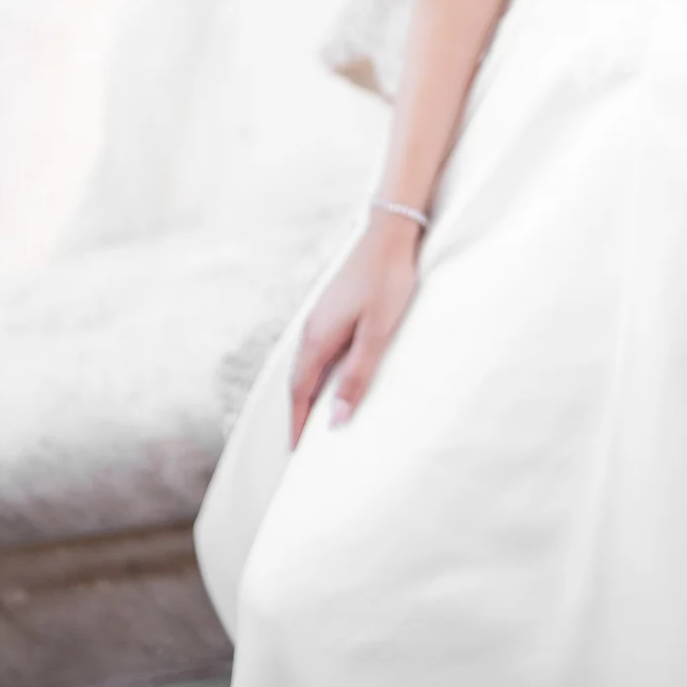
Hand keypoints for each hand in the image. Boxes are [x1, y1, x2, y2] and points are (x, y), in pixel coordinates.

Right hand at [288, 210, 421, 446]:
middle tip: (302, 445)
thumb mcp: (378, 332)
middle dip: (298, 413)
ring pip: (307, 365)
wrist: (390, 233)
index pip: (300, 393)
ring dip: (307, 393)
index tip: (296, 453)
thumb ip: (358, 376)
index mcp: (318, 339)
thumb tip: (335, 419)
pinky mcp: (332, 308)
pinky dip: (317, 373)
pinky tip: (331, 377)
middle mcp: (311, 329)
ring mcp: (320, 317)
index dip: (298, 424)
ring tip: (315, 418)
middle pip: (299, 381)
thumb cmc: (388, 281)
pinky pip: (317, 351)